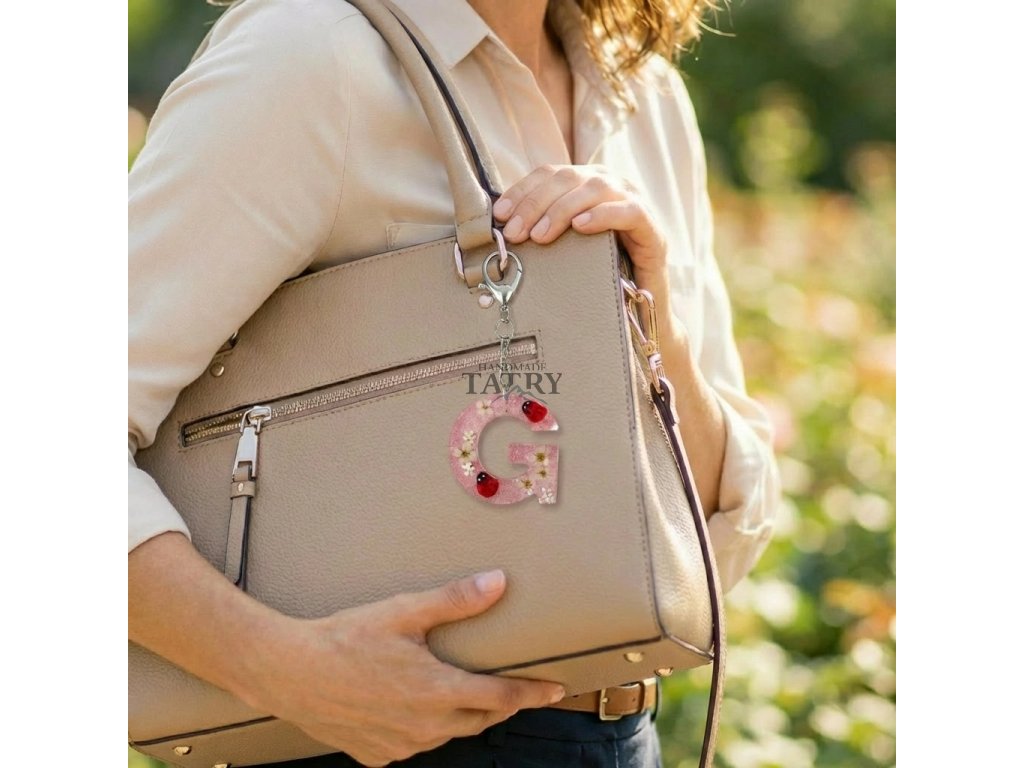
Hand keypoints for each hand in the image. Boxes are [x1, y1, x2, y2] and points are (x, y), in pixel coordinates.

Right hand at [239, 570, 564, 766]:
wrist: (290, 673)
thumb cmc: (346, 638)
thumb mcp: (405, 612)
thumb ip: (455, 600)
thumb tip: (498, 583)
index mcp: (438, 691)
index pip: (502, 697)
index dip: (533, 693)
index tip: (556, 690)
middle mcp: (425, 726)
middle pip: (481, 720)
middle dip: (502, 707)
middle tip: (516, 692)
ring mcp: (401, 745)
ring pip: (447, 734)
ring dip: (463, 716)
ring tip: (466, 696)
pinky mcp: (377, 755)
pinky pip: (413, 745)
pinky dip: (425, 729)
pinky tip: (417, 711)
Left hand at [493, 164, 669, 289]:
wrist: (640, 311)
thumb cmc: (596, 276)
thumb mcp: (563, 248)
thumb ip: (542, 230)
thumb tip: (502, 229)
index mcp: (587, 183)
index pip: (550, 174)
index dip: (523, 190)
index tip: (499, 214)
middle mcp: (612, 184)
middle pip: (569, 178)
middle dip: (536, 203)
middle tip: (515, 233)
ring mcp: (635, 202)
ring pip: (595, 189)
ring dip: (562, 210)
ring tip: (540, 236)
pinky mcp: (653, 228)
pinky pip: (629, 211)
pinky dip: (602, 215)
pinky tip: (580, 227)